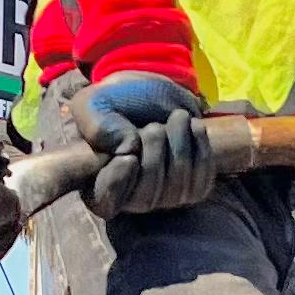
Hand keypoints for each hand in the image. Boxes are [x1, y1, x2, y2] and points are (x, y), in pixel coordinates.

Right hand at [74, 70, 218, 217]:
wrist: (153, 93)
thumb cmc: (117, 101)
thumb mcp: (93, 105)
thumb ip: (99, 126)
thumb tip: (128, 148)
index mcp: (96, 183)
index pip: (105, 201)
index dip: (117, 182)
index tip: (128, 156)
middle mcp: (129, 199)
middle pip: (145, 196)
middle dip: (153, 154)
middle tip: (154, 126)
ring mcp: (162, 199)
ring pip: (175, 186)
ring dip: (179, 144)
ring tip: (176, 117)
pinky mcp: (192, 189)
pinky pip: (201, 179)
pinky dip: (200, 147)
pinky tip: (193, 125)